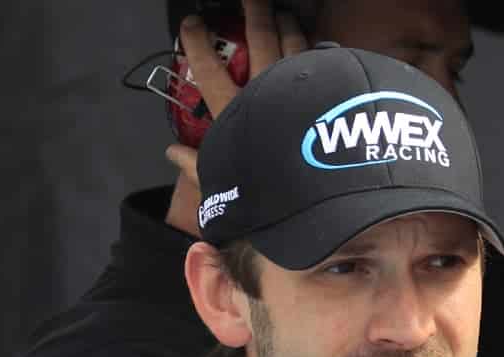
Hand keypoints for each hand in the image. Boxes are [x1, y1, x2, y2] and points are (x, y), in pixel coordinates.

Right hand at [165, 0, 307, 188]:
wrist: (321, 190)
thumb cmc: (270, 188)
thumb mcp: (223, 181)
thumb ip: (195, 164)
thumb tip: (171, 153)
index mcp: (237, 110)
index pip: (208, 69)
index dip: (198, 43)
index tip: (192, 23)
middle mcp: (269, 91)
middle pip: (259, 41)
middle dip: (253, 15)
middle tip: (251, 0)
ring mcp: (302, 91)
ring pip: (294, 46)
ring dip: (288, 25)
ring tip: (285, 14)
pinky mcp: (332, 98)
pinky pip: (325, 66)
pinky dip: (321, 52)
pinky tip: (323, 47)